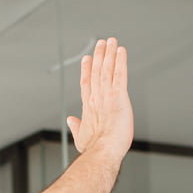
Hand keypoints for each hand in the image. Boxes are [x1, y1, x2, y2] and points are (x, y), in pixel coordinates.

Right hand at [65, 38, 132, 156]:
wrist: (103, 151)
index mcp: (88, 106)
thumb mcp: (80, 137)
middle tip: (101, 43)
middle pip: (97, 71)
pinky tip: (121, 51)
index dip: (86, 69)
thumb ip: (76, 126)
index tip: (87, 59)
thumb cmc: (93, 148)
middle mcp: (96, 97)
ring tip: (111, 41)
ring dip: (109, 54)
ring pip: (107, 70)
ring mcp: (107, 96)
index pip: (86, 83)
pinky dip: (120, 62)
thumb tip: (70, 120)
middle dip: (99, 56)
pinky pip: (120, 75)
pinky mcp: (119, 97)